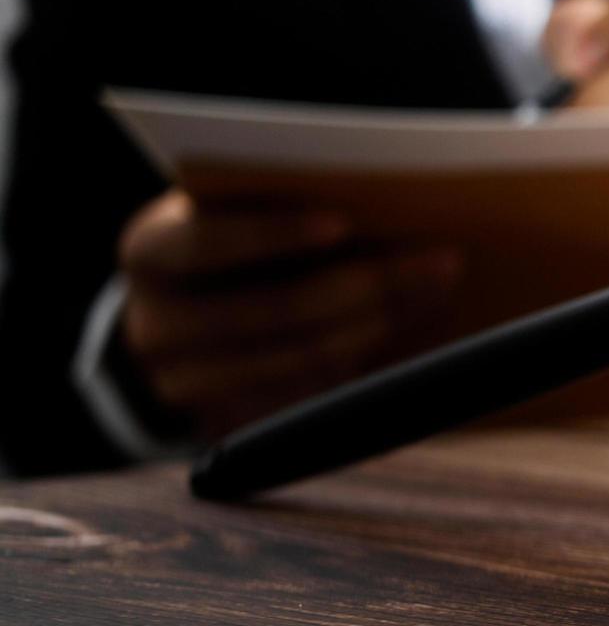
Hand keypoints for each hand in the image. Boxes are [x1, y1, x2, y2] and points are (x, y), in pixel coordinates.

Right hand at [115, 191, 461, 437]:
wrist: (181, 321)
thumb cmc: (229, 244)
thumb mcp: (231, 215)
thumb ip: (278, 204)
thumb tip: (394, 200)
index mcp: (149, 254)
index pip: (204, 243)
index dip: (272, 234)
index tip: (342, 222)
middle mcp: (155, 326)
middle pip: (273, 310)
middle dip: (369, 283)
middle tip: (442, 260)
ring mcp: (188, 385)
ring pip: (302, 359)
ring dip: (381, 325)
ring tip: (437, 292)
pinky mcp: (228, 425)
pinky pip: (311, 398)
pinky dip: (367, 363)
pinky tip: (414, 333)